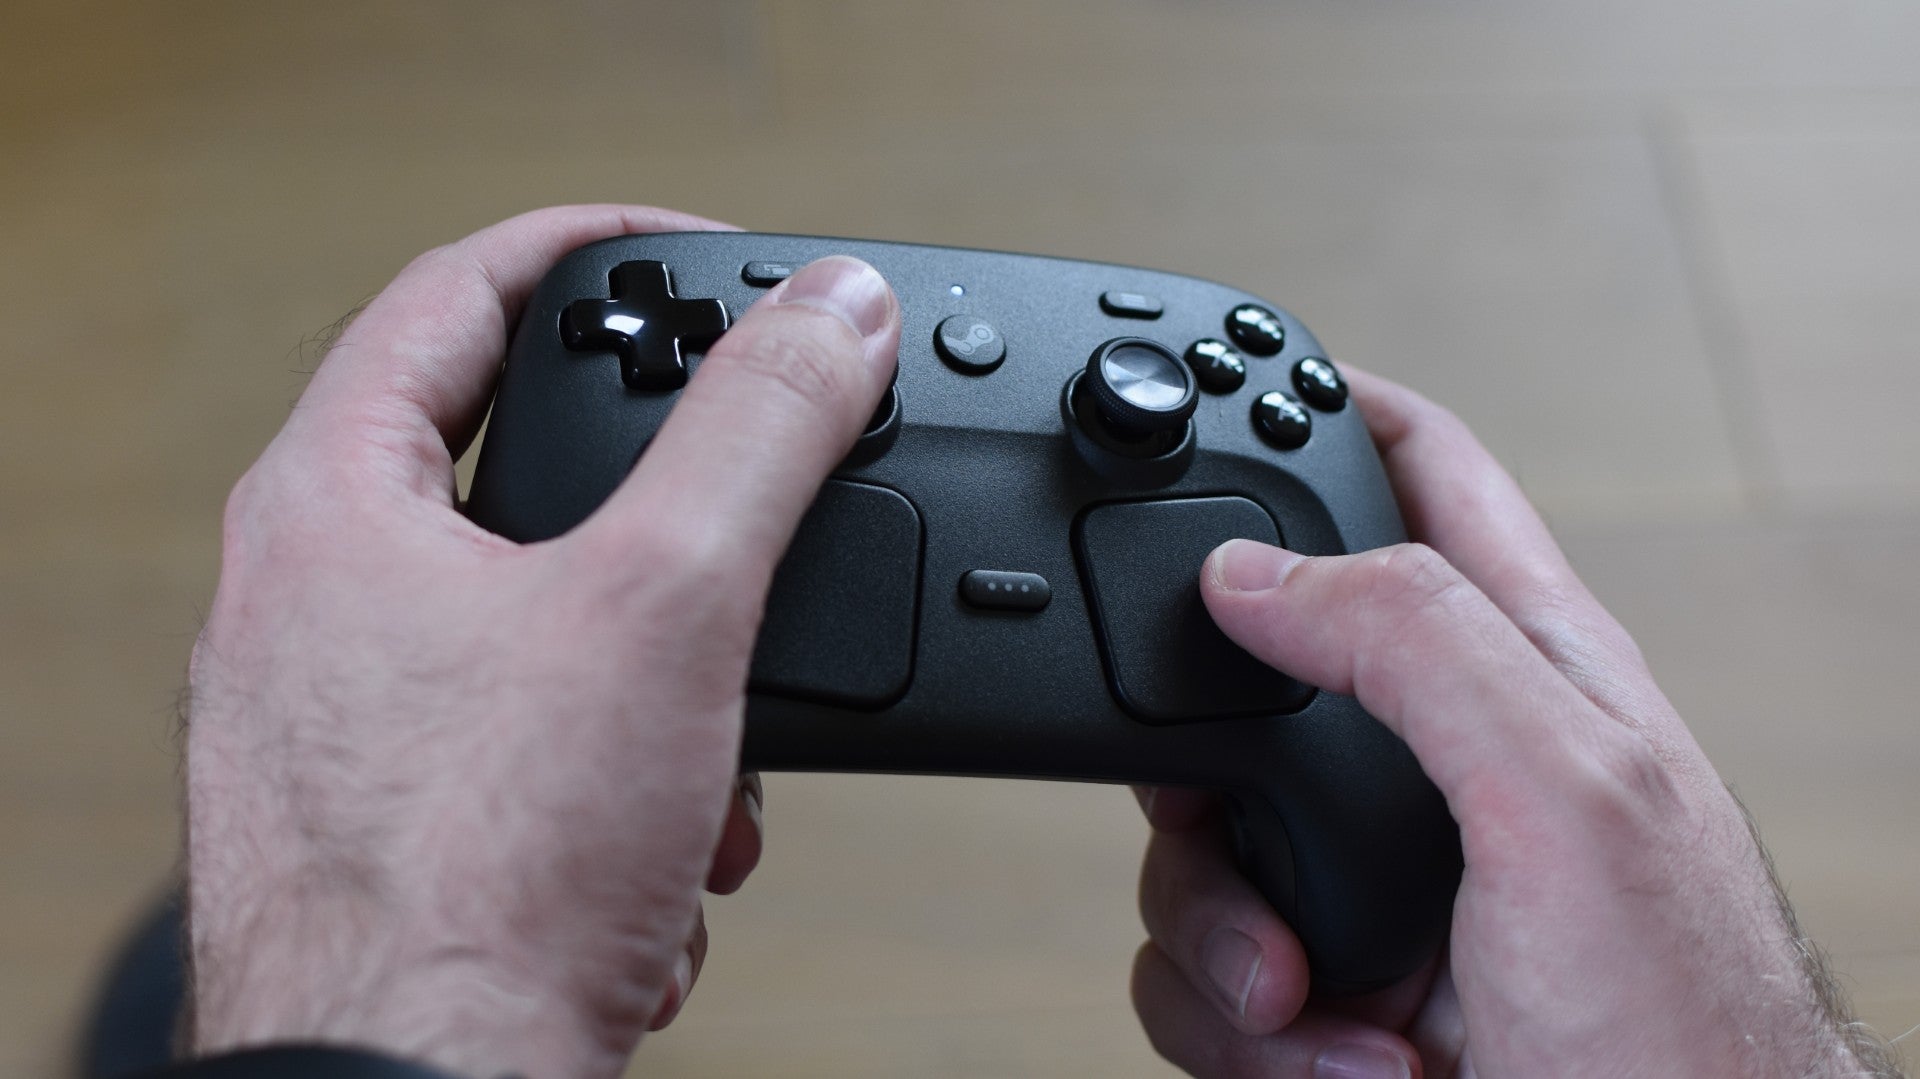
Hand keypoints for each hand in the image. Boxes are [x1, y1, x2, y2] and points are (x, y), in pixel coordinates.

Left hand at [183, 205, 900, 1077]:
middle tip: (739, 503)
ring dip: (660, 667)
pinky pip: (530, 740)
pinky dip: (624, 767)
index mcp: (325, 506)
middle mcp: (307, 606)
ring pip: (537, 624)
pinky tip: (669, 839)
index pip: (456, 292)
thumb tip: (832, 313)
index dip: (590, 246)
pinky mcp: (395, 823)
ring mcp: (342, 724)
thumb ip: (761, 435)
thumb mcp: (667, 606)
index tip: (694, 254)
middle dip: (658, 504)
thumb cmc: (480, 876)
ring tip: (717, 736)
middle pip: (506, 464)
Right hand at [1131, 370, 1899, 1077]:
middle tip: (1230, 817)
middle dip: (1200, 762)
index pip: (1420, 478)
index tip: (1224, 385)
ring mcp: (1376, 884)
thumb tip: (1258, 570)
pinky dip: (1239, 1028)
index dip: (1329, 408)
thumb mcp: (1564, 797)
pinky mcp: (1328, 989)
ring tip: (1309, 992)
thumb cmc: (1690, 1036)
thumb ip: (1419, 648)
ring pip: (1195, 846)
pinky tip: (1338, 1054)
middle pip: (1246, 679)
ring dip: (1217, 934)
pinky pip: (1203, 974)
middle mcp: (1437, 765)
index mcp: (1525, 668)